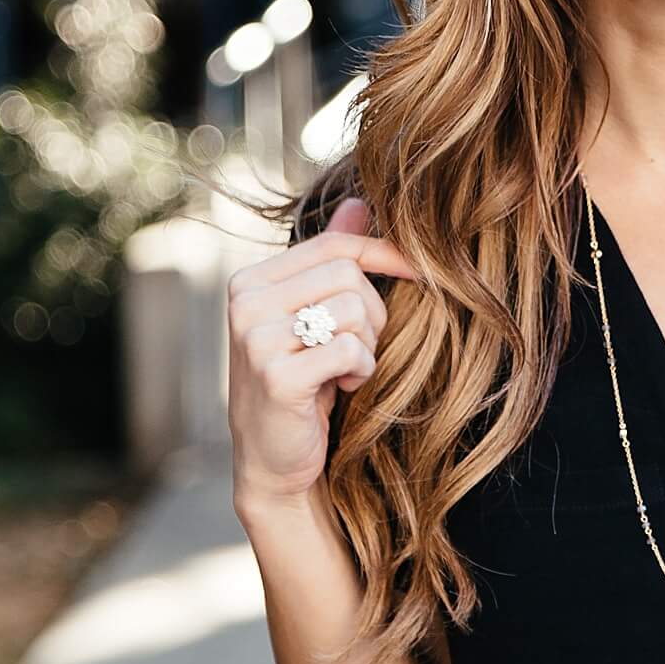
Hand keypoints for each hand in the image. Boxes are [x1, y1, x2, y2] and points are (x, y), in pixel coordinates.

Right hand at [227, 195, 421, 509]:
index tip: (419, 269)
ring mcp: (256, 338)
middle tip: (356, 350)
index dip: (382, 254)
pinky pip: (350, 349)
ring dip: (366, 346)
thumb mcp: (310, 317)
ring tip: (343, 370)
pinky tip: (341, 388)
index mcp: (250, 281)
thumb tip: (359, 203)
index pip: (332, 246)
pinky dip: (360, 371)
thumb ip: (329, 262)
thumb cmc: (301, 384)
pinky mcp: (276, 375)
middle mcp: (245, 302)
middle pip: (348, 276)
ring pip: (353, 310)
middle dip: (371, 315)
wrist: (274, 461)